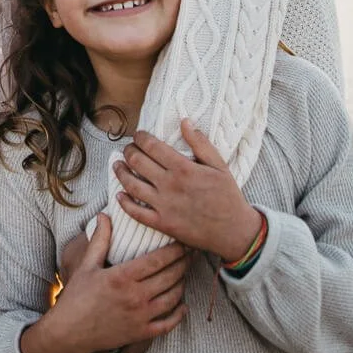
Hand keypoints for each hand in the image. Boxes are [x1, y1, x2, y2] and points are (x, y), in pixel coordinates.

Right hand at [22, 215, 186, 352]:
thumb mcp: (86, 265)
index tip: (183, 241)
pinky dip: (179, 314)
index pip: (158, 259)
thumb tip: (104, 215)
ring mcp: (140, 316)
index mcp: (122, 276)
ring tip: (184, 274)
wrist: (69, 332)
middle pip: (170, 276)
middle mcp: (135, 296)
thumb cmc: (77, 296)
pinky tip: (183, 305)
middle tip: (192, 253)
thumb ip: (100, 240)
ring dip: (182, 284)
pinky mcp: (141, 333)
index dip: (175, 249)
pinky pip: (168, 323)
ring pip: (173, 297)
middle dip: (184, 263)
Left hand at [113, 120, 263, 261]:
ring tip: (117, 165)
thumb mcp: (219, 166)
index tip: (138, 135)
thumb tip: (185, 122)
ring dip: (120, 172)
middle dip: (128, 151)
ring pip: (131, 185)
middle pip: (137, 162)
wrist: (234, 231)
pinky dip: (124, 202)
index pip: (152, 146)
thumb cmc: (228, 196)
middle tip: (128, 148)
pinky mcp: (162, 223)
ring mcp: (164, 205)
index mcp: (183, 168)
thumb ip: (201, 143)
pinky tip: (120, 194)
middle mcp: (170, 185)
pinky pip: (136, 213)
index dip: (140, 137)